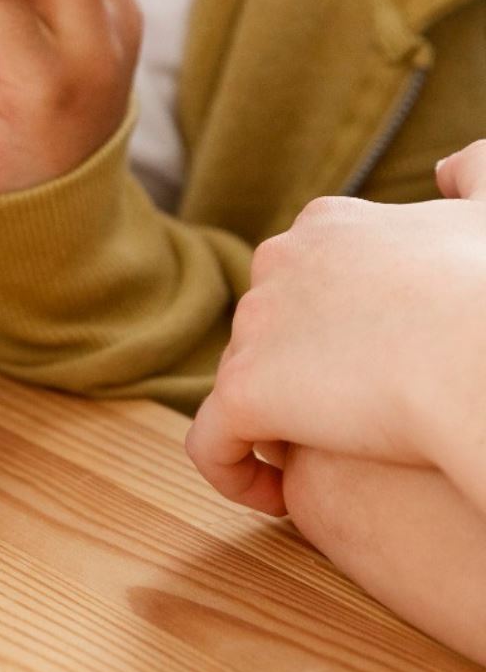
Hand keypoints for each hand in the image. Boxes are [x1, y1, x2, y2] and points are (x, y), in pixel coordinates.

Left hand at [186, 142, 485, 516]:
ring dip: (276, 422)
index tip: (375, 369)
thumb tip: (448, 168)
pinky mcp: (242, 391)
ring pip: (246, 381)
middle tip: (352, 421)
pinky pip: (213, 443)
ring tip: (324, 464)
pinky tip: (278, 503)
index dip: (336, 330)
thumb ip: (474, 173)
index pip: (309, 279)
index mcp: (329, 224)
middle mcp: (276, 262)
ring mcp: (253, 326)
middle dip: (301, 371)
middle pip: (271, 327)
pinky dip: (233, 472)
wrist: (481, 352)